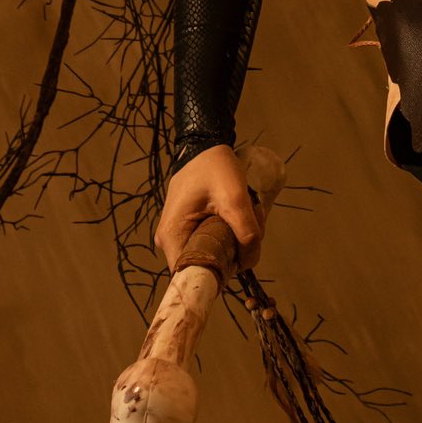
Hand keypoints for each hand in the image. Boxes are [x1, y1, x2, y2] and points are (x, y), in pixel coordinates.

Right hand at [155, 143, 266, 272]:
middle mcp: (170, 241)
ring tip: (247, 214)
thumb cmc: (215, 167)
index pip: (191, 277)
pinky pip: (211, 242)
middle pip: (206, 265)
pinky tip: (239, 215)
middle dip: (234, 253)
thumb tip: (249, 261)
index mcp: (173, 236)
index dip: (217, 276)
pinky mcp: (189, 229)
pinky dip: (230, 234)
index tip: (239, 260)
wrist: (205, 145)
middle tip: (251, 226)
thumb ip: (246, 232)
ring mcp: (178, 235)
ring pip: (213, 254)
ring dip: (235, 241)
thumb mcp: (235, 197)